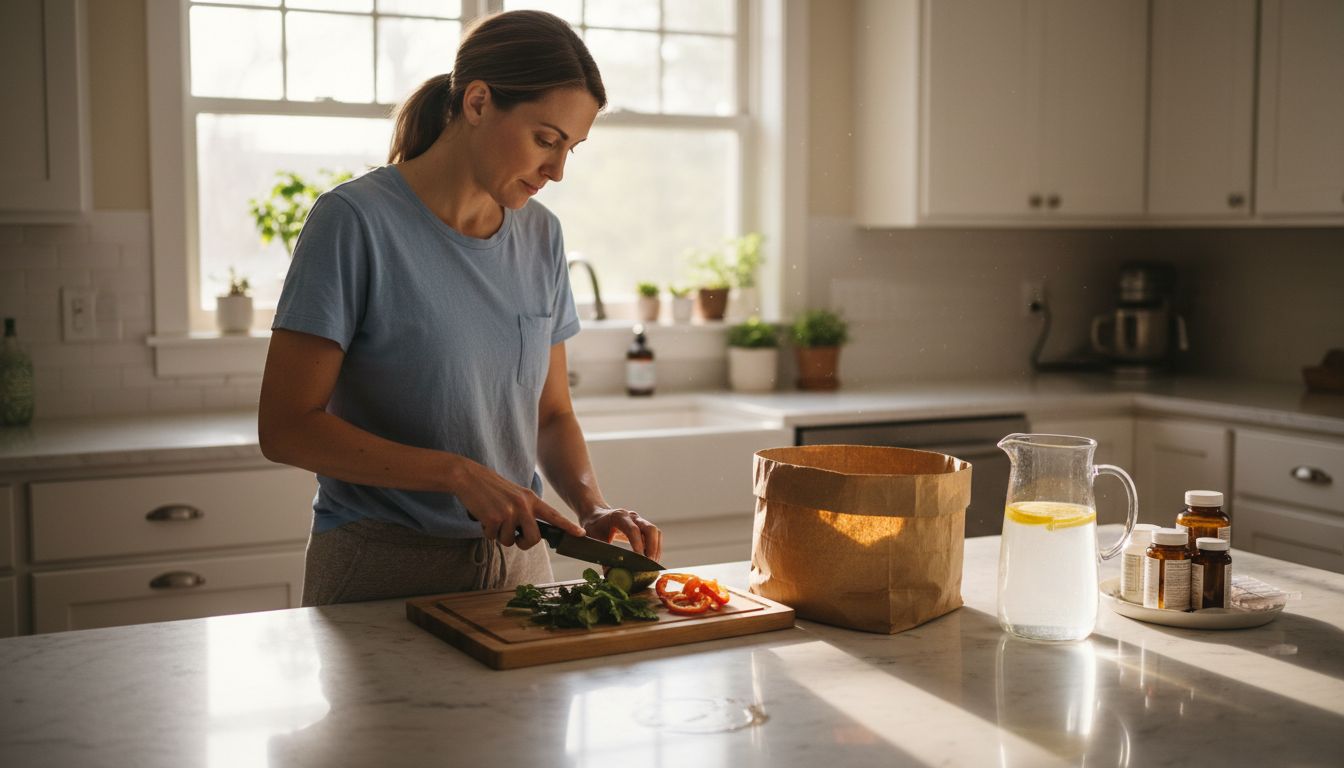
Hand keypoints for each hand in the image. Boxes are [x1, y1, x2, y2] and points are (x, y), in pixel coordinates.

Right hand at [450, 459, 585, 548]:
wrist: (469, 477)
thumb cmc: (492, 489)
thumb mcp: (515, 495)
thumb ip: (526, 511)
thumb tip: (531, 534)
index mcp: (531, 499)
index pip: (553, 515)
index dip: (567, 526)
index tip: (581, 534)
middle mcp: (523, 505)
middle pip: (533, 539)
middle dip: (523, 543)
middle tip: (514, 538)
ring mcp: (509, 512)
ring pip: (509, 540)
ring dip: (499, 535)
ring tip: (493, 517)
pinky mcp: (494, 517)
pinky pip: (493, 537)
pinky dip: (486, 531)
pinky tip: (484, 516)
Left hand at [582, 507, 662, 562]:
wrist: (596, 514)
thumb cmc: (594, 526)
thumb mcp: (594, 539)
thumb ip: (603, 555)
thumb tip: (610, 574)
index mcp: (618, 517)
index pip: (633, 530)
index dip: (638, 544)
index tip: (640, 559)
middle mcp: (632, 516)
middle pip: (650, 529)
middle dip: (652, 548)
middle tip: (649, 564)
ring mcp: (639, 520)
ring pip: (655, 533)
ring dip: (656, 549)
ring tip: (651, 565)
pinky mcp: (642, 526)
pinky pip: (654, 536)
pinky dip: (654, 548)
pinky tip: (649, 560)